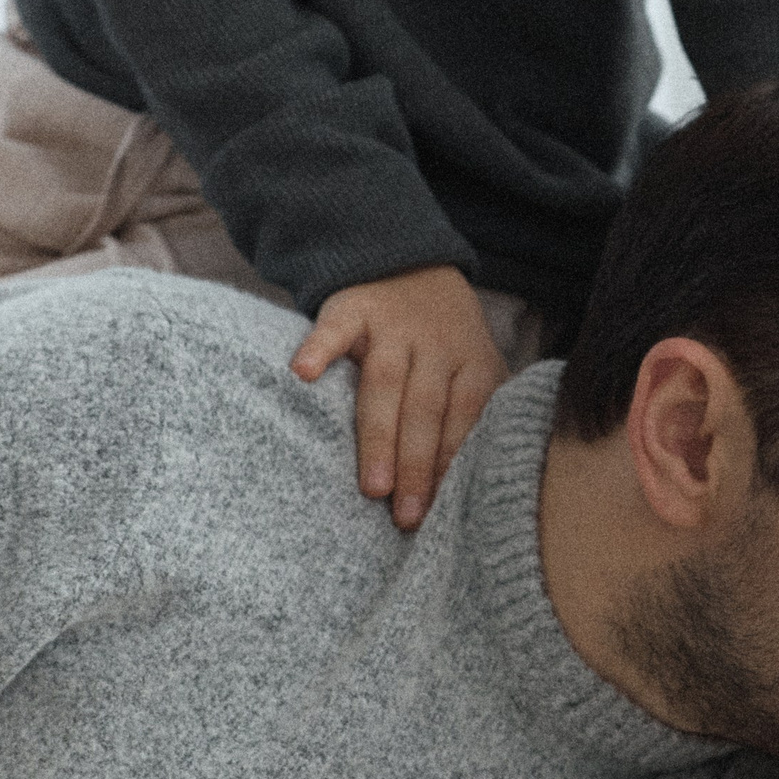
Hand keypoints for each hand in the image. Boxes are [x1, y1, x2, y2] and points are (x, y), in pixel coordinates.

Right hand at [292, 264, 508, 528]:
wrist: (412, 263)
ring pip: (386, 382)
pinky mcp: (353, 307)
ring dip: (380, 435)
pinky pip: (335, 328)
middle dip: (417, 465)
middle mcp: (436, 344)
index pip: (466, 418)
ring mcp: (393, 325)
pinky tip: (303, 374)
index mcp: (473, 363)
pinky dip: (319, 348)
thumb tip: (475, 489)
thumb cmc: (442, 343)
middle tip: (405, 515)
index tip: (440, 513)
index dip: (452, 465)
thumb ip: (475, 416)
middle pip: (427, 408)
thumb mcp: (473, 368)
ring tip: (372, 486)